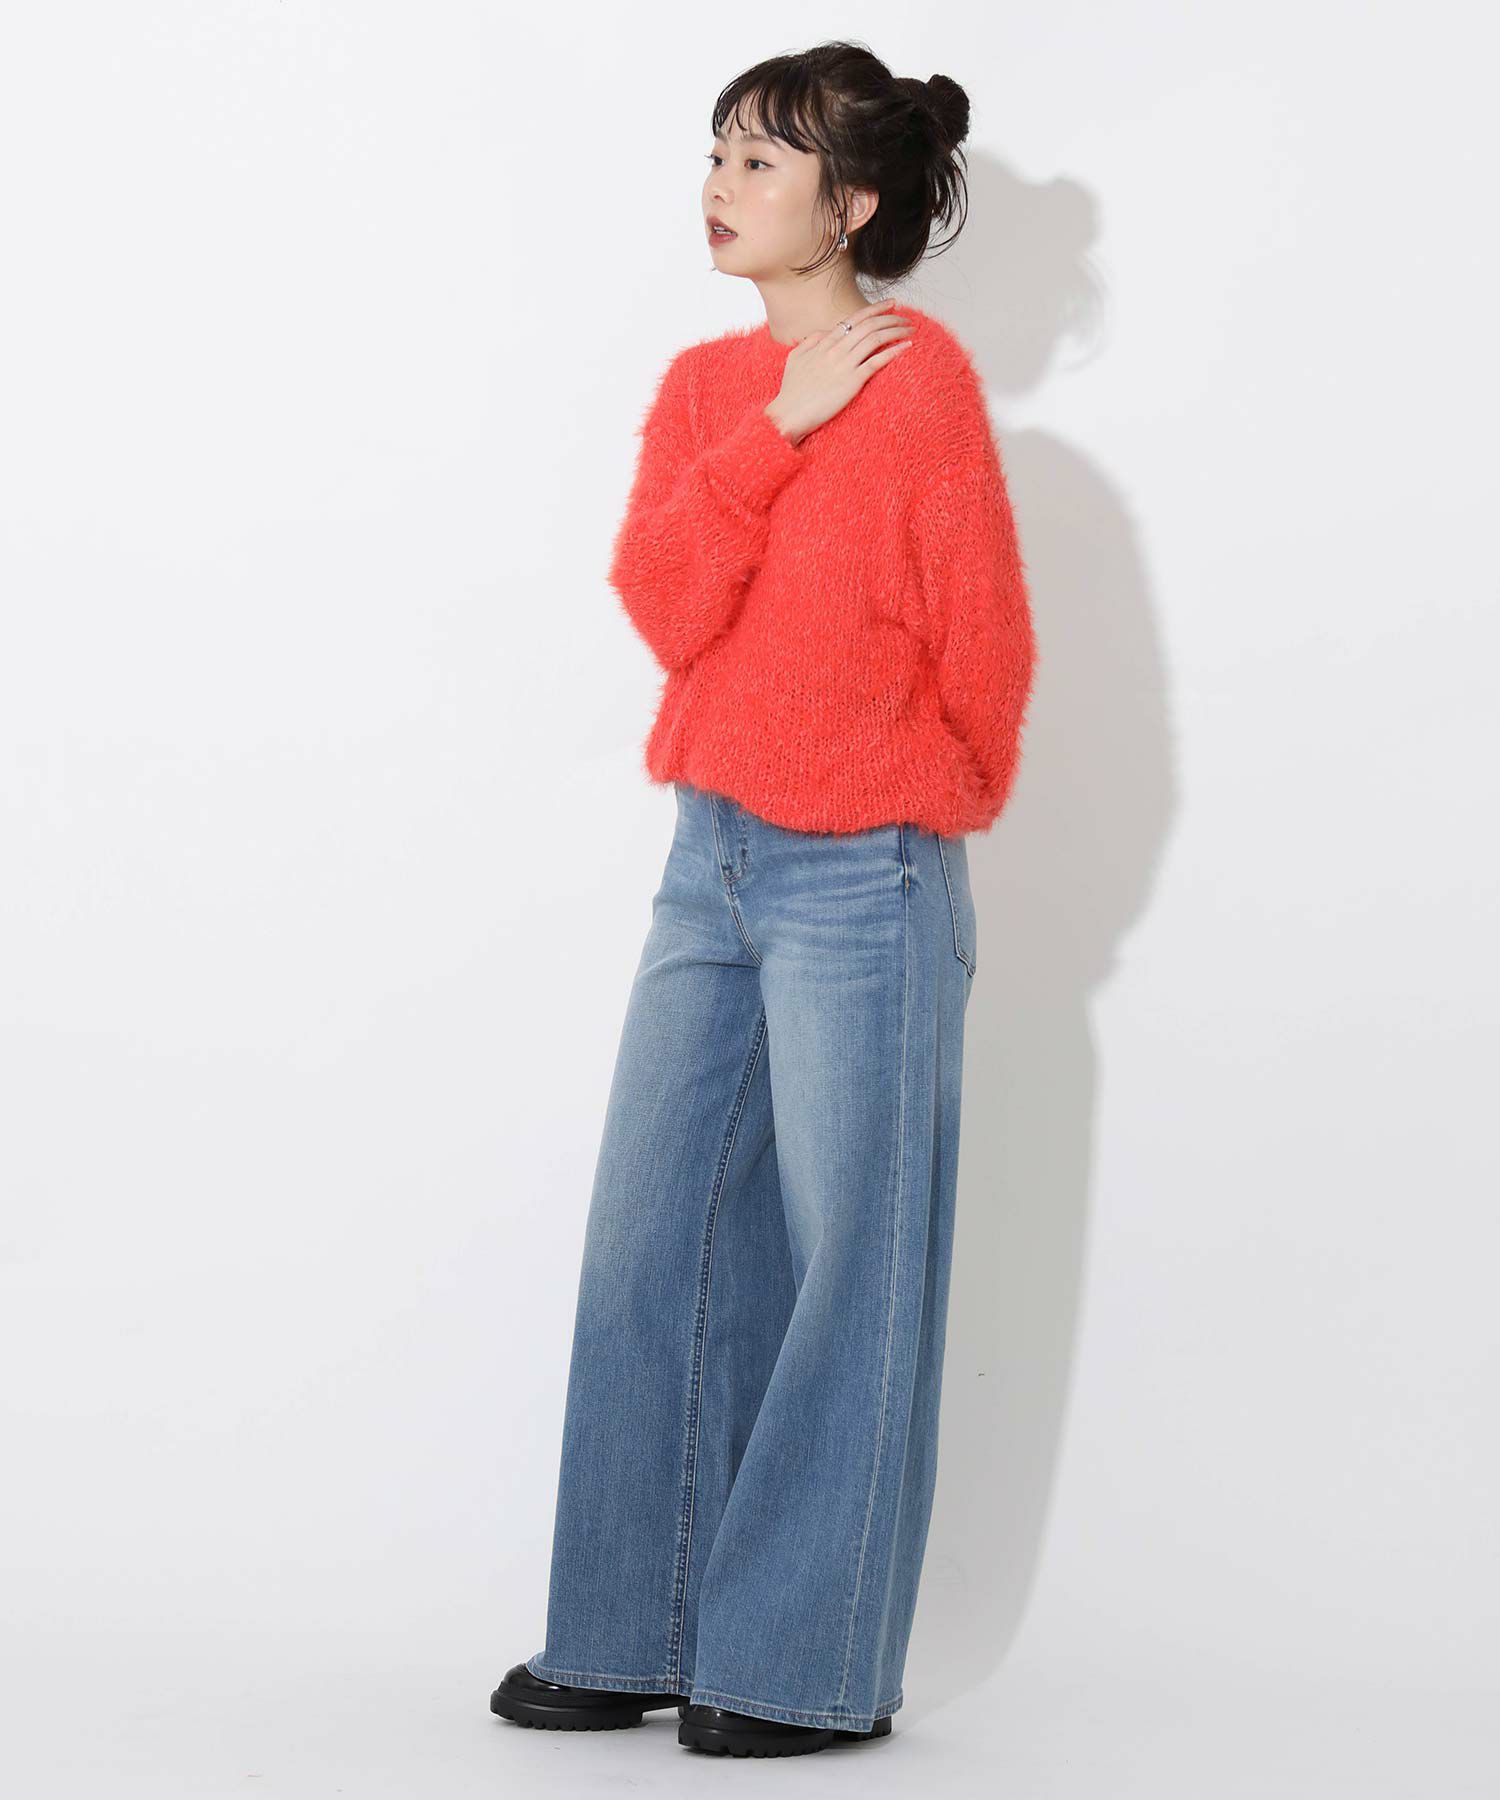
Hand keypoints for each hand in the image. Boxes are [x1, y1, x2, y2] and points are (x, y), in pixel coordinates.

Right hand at [763, 301, 914, 445]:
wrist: (789, 414)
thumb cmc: (791, 391)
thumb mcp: (795, 358)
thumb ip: (810, 341)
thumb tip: (824, 332)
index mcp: (824, 343)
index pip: (855, 319)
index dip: (875, 308)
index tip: (891, 304)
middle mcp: (836, 350)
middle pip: (869, 325)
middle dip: (891, 317)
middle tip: (906, 317)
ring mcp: (845, 365)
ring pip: (876, 339)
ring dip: (896, 331)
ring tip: (910, 330)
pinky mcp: (852, 382)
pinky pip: (877, 362)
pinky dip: (894, 351)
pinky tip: (906, 347)